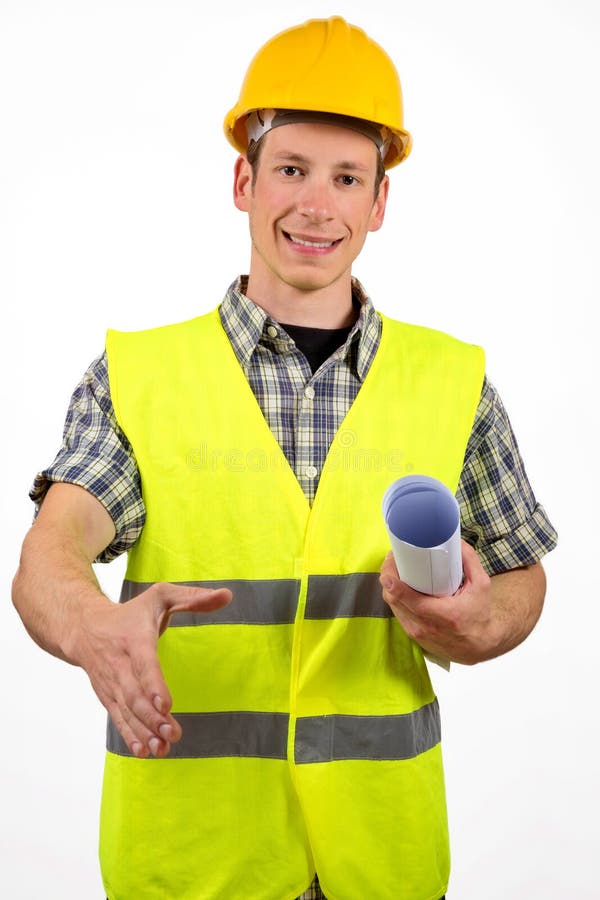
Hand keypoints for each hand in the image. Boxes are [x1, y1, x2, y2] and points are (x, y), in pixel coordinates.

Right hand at [72, 583, 231, 756]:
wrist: (84, 627)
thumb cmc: (130, 612)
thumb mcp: (161, 596)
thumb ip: (193, 597)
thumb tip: (227, 595)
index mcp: (134, 639)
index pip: (143, 663)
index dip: (153, 684)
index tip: (165, 704)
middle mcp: (119, 664)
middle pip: (135, 694)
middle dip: (152, 717)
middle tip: (174, 733)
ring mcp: (112, 684)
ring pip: (127, 711)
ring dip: (144, 731)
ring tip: (163, 748)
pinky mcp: (109, 697)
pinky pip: (118, 718)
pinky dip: (130, 736)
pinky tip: (144, 752)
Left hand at [380, 540, 493, 664]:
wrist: (481, 645)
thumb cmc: (480, 614)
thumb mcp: (481, 585)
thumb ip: (469, 561)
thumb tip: (456, 540)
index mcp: (442, 615)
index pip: (408, 598)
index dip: (393, 580)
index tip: (392, 561)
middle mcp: (426, 627)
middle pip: (393, 599)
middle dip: (388, 576)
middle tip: (394, 559)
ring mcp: (417, 634)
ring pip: (392, 606)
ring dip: (389, 587)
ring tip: (395, 569)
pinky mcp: (414, 636)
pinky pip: (398, 614)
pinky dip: (395, 599)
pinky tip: (399, 586)